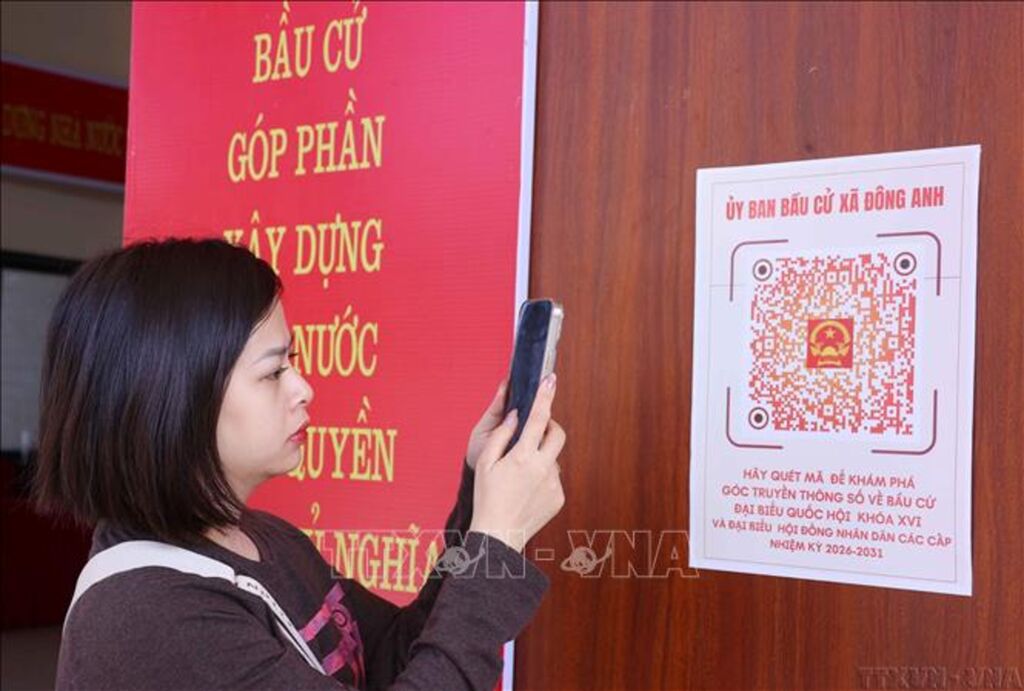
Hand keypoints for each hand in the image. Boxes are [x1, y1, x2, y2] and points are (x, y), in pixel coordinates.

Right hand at [468, 373, 565, 552]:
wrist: (498, 536)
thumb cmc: (486, 497)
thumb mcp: (485, 463)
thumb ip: (501, 435)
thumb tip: (516, 416)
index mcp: (522, 456)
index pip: (538, 418)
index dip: (545, 395)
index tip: (550, 379)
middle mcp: (542, 468)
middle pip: (557, 434)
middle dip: (550, 426)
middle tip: (536, 430)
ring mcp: (553, 483)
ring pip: (553, 458)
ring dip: (541, 458)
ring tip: (520, 476)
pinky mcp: (559, 497)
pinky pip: (553, 478)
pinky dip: (542, 478)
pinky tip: (526, 491)